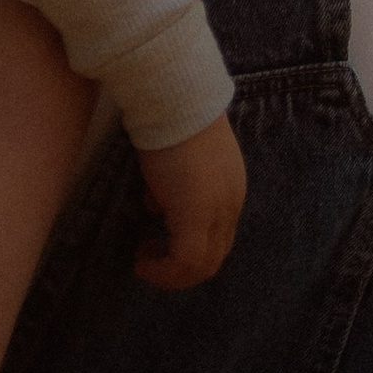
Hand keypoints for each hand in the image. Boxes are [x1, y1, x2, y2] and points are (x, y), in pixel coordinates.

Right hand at [134, 111, 246, 289]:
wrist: (176, 100)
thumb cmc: (173, 120)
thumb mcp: (179, 160)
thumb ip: (175, 185)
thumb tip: (156, 205)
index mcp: (230, 191)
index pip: (218, 236)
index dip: (189, 248)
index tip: (158, 242)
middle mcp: (230, 206)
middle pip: (214, 256)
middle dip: (180, 267)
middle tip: (150, 258)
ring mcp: (217, 213)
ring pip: (203, 265)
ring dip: (172, 272)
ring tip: (144, 260)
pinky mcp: (197, 216)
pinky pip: (186, 261)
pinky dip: (165, 270)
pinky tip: (142, 261)